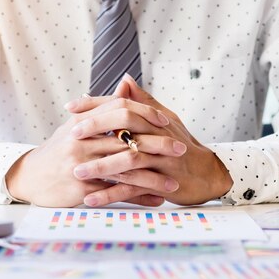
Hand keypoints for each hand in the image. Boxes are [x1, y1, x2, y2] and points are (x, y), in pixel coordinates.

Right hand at [5, 95, 177, 206]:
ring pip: (125, 168)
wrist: (28, 177)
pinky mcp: (82, 189)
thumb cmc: (57, 150)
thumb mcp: (76, 125)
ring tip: (174, 182)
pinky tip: (156, 200)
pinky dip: (139, 197)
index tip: (166, 121)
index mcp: (83, 123)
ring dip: (153, 176)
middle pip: (128, 139)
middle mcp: (82, 141)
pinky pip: (116, 193)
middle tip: (181, 149)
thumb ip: (103, 107)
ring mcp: (82, 166)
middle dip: (158, 145)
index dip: (145, 113)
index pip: (120, 109)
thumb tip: (126, 85)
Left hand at [67, 75, 233, 205]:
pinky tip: (91, 198)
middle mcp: (158, 137)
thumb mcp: (165, 120)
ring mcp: (160, 161)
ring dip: (101, 167)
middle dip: (97, 130)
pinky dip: (111, 194)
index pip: (122, 106)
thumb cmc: (182, 145)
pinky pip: (133, 189)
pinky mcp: (162, 183)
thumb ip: (143, 102)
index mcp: (154, 121)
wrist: (207, 174)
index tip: (71, 107)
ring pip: (128, 160)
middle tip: (71, 136)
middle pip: (125, 128)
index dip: (96, 106)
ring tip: (76, 172)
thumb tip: (124, 80)